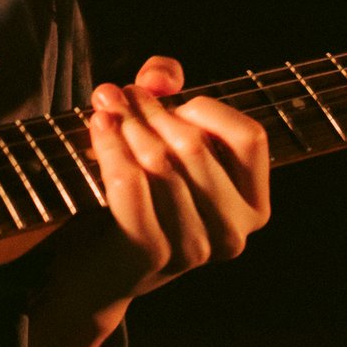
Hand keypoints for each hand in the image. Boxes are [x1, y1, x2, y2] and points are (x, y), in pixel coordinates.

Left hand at [26, 58, 271, 346]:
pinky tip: (97, 127)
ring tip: (103, 108)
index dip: (205, 107)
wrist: (93, 270)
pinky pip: (130, 184)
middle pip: (195, 145)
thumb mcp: (162, 137)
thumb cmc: (137, 195)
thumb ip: (166, 89)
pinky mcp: (151, 254)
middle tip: (114, 93)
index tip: (166, 100)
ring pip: (159, 162)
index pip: (250, 137)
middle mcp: (234, 233)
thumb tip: (159, 76)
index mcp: (253, 205)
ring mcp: (195, 249)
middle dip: (149, 108)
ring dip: (125, 124)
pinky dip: (110, 146)